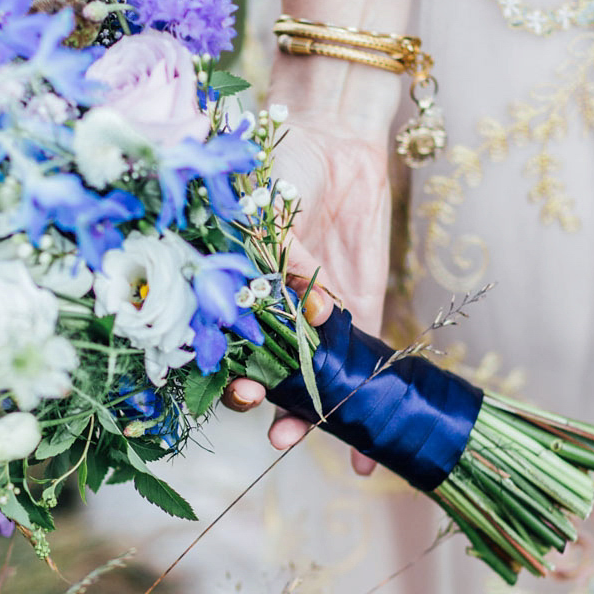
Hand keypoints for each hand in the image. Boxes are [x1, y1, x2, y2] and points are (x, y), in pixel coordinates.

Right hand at [224, 110, 392, 474]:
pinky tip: (369, 455)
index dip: (227, 377)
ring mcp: (316, 318)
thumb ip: (285, 258)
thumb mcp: (269, 209)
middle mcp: (272, 313)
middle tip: (272, 425)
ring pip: (312, 381)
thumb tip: (310, 302)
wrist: (332, 138)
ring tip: (300, 439)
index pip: (224, 348)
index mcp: (234, 291)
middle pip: (267, 374)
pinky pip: (363, 366)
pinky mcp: (359, 312)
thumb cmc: (282, 166)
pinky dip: (365, 408)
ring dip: (309, 419)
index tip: (237, 389)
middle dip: (268, 405)